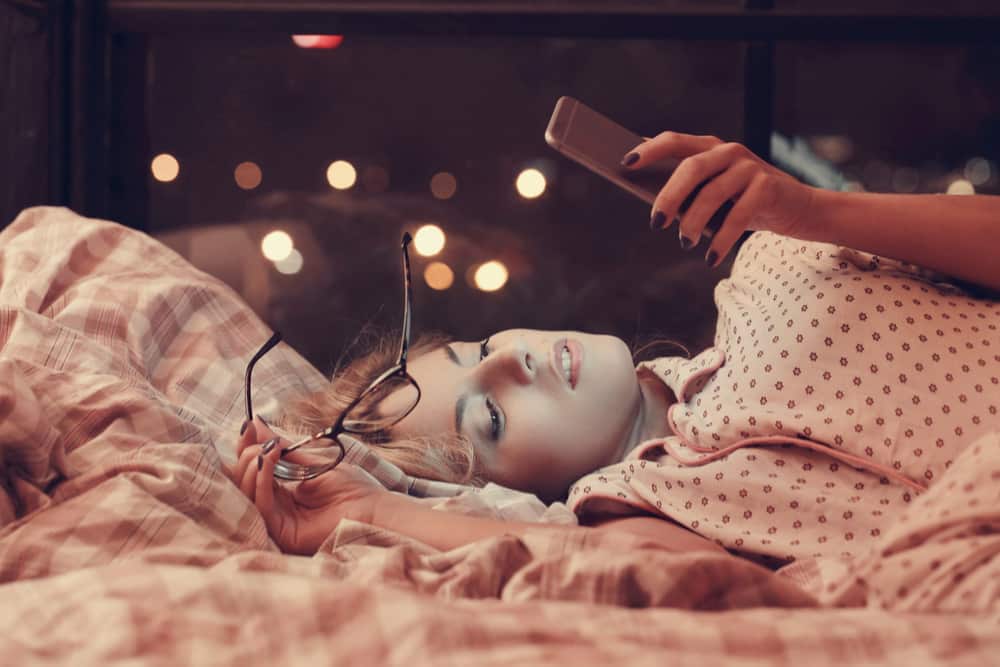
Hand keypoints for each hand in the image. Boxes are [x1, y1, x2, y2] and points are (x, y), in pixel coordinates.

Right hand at [228, 417, 386, 554]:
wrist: (375, 509)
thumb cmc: (354, 489)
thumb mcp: (311, 461)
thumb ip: (282, 447)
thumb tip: (257, 425)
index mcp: (284, 494)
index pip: (255, 471)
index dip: (247, 449)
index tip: (247, 427)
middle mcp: (278, 509)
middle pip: (245, 483)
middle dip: (248, 456)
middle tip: (260, 441)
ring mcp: (279, 523)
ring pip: (249, 494)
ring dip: (253, 466)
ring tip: (266, 449)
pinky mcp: (283, 533)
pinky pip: (263, 504)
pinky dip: (262, 479)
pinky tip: (268, 460)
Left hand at [622, 132, 817, 266]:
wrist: (800, 209)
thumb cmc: (745, 202)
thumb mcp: (715, 192)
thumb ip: (688, 189)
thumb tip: (650, 200)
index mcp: (710, 148)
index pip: (674, 141)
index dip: (649, 150)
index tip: (625, 163)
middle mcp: (729, 152)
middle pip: (691, 167)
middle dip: (669, 196)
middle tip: (656, 223)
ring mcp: (750, 167)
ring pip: (712, 193)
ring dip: (693, 222)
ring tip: (685, 243)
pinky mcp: (769, 186)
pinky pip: (739, 215)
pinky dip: (721, 240)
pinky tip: (711, 258)